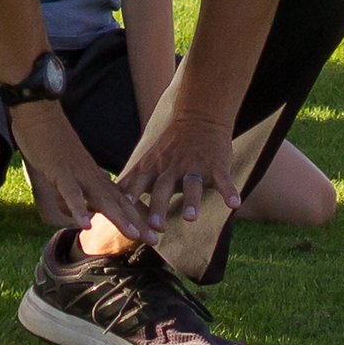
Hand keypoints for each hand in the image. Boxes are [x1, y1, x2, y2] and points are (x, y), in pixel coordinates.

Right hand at [11, 97, 157, 246]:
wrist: (39, 112)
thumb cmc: (51, 141)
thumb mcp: (70, 170)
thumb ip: (79, 192)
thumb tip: (83, 215)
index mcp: (96, 176)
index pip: (123, 199)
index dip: (140, 215)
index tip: (157, 231)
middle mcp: (92, 176)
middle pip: (119, 202)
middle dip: (137, 221)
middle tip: (155, 239)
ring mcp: (78, 173)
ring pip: (101, 198)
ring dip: (118, 218)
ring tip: (133, 235)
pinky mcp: (60, 171)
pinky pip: (71, 193)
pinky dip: (79, 209)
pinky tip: (85, 226)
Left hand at [114, 103, 244, 232]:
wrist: (199, 118)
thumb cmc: (170, 146)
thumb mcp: (147, 160)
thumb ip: (131, 180)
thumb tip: (110, 199)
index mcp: (153, 168)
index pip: (138, 186)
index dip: (131, 202)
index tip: (123, 220)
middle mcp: (171, 168)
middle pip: (162, 188)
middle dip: (158, 206)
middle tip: (155, 226)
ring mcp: (194, 166)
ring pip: (191, 184)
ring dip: (191, 201)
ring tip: (191, 218)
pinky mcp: (215, 165)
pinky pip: (223, 179)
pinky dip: (229, 191)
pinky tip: (234, 205)